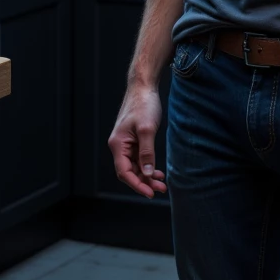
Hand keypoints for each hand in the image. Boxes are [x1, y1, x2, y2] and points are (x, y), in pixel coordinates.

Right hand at [108, 83, 167, 199]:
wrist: (144, 86)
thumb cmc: (144, 104)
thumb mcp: (147, 129)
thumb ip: (147, 152)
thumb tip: (146, 173)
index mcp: (118, 144)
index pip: (124, 172)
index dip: (137, 185)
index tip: (150, 193)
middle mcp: (119, 146)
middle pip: (129, 171)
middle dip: (144, 182)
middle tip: (160, 190)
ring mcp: (126, 143)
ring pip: (135, 166)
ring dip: (147, 176)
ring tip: (161, 183)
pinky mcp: (134, 140)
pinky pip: (139, 158)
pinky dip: (147, 166)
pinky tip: (157, 171)